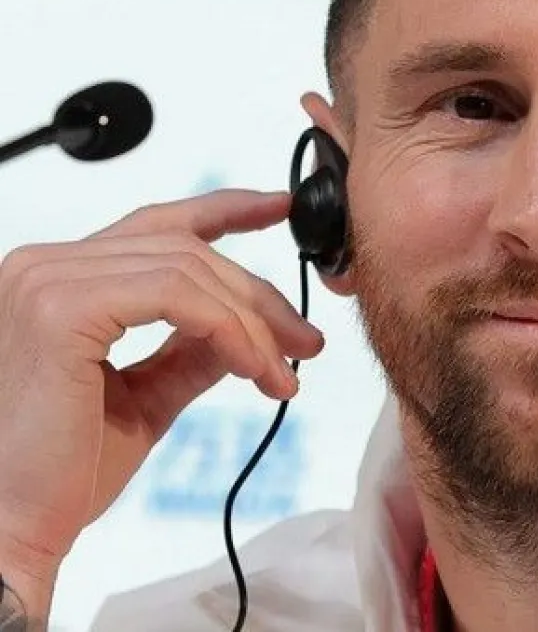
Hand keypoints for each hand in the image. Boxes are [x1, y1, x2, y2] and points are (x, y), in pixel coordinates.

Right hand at [0, 189, 324, 582]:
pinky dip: (229, 330)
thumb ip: (192, 352)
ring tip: (283, 372)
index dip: (224, 210)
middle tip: (306, 342)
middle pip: (185, 249)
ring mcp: (47, 281)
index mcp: (58, 281)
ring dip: (252, 323)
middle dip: (258, 295)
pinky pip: (177, 297)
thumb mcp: (147, 396)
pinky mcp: (62, 309)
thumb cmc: (64, 473)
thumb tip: (250, 329)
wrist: (15, 530)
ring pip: (190, 270)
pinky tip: (255, 369)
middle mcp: (44, 267)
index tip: (280, 208)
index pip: (155, 225)